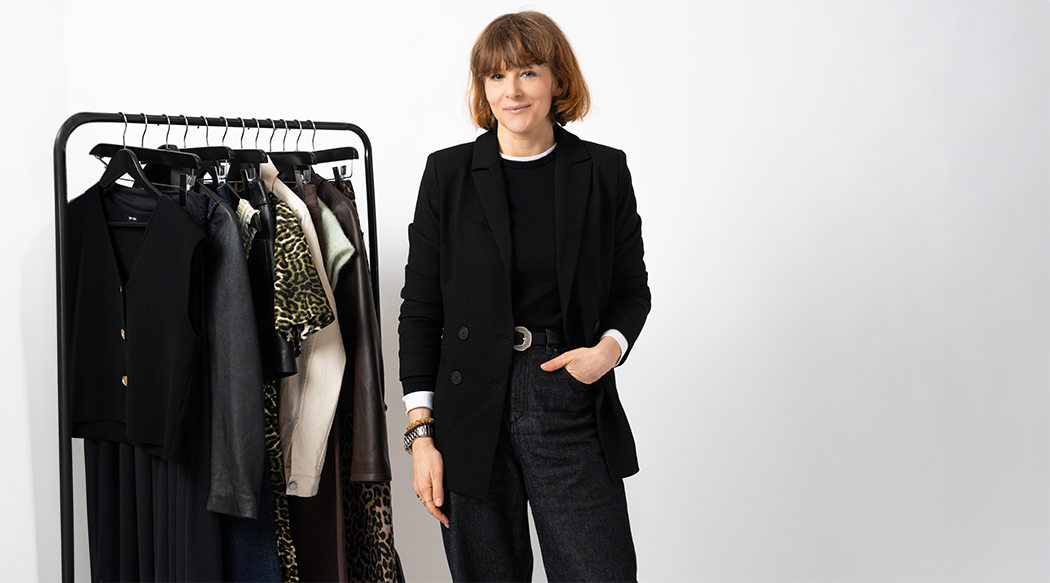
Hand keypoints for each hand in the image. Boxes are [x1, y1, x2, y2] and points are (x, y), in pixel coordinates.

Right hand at [408, 407, 448, 527]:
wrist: (422, 446)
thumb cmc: (431, 458)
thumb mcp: (438, 474)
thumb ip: (438, 490)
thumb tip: (439, 504)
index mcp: (424, 489)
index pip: (432, 508)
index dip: (440, 516)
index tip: (447, 522)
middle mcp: (419, 489)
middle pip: (428, 506)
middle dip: (437, 514)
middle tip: (447, 519)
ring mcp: (417, 485)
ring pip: (426, 501)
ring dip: (434, 507)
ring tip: (442, 511)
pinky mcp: (418, 481)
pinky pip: (424, 495)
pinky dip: (430, 500)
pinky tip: (436, 499)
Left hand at [540, 336, 621, 383]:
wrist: (604, 357)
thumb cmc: (587, 356)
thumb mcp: (568, 356)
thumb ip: (555, 363)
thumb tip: (543, 367)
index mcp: (570, 378)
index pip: (558, 385)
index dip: (553, 385)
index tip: (547, 386)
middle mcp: (576, 384)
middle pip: (565, 386)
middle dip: (560, 385)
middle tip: (556, 383)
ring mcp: (584, 385)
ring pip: (572, 386)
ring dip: (569, 383)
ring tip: (567, 378)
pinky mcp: (589, 383)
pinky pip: (580, 384)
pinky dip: (577, 380)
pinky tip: (577, 375)